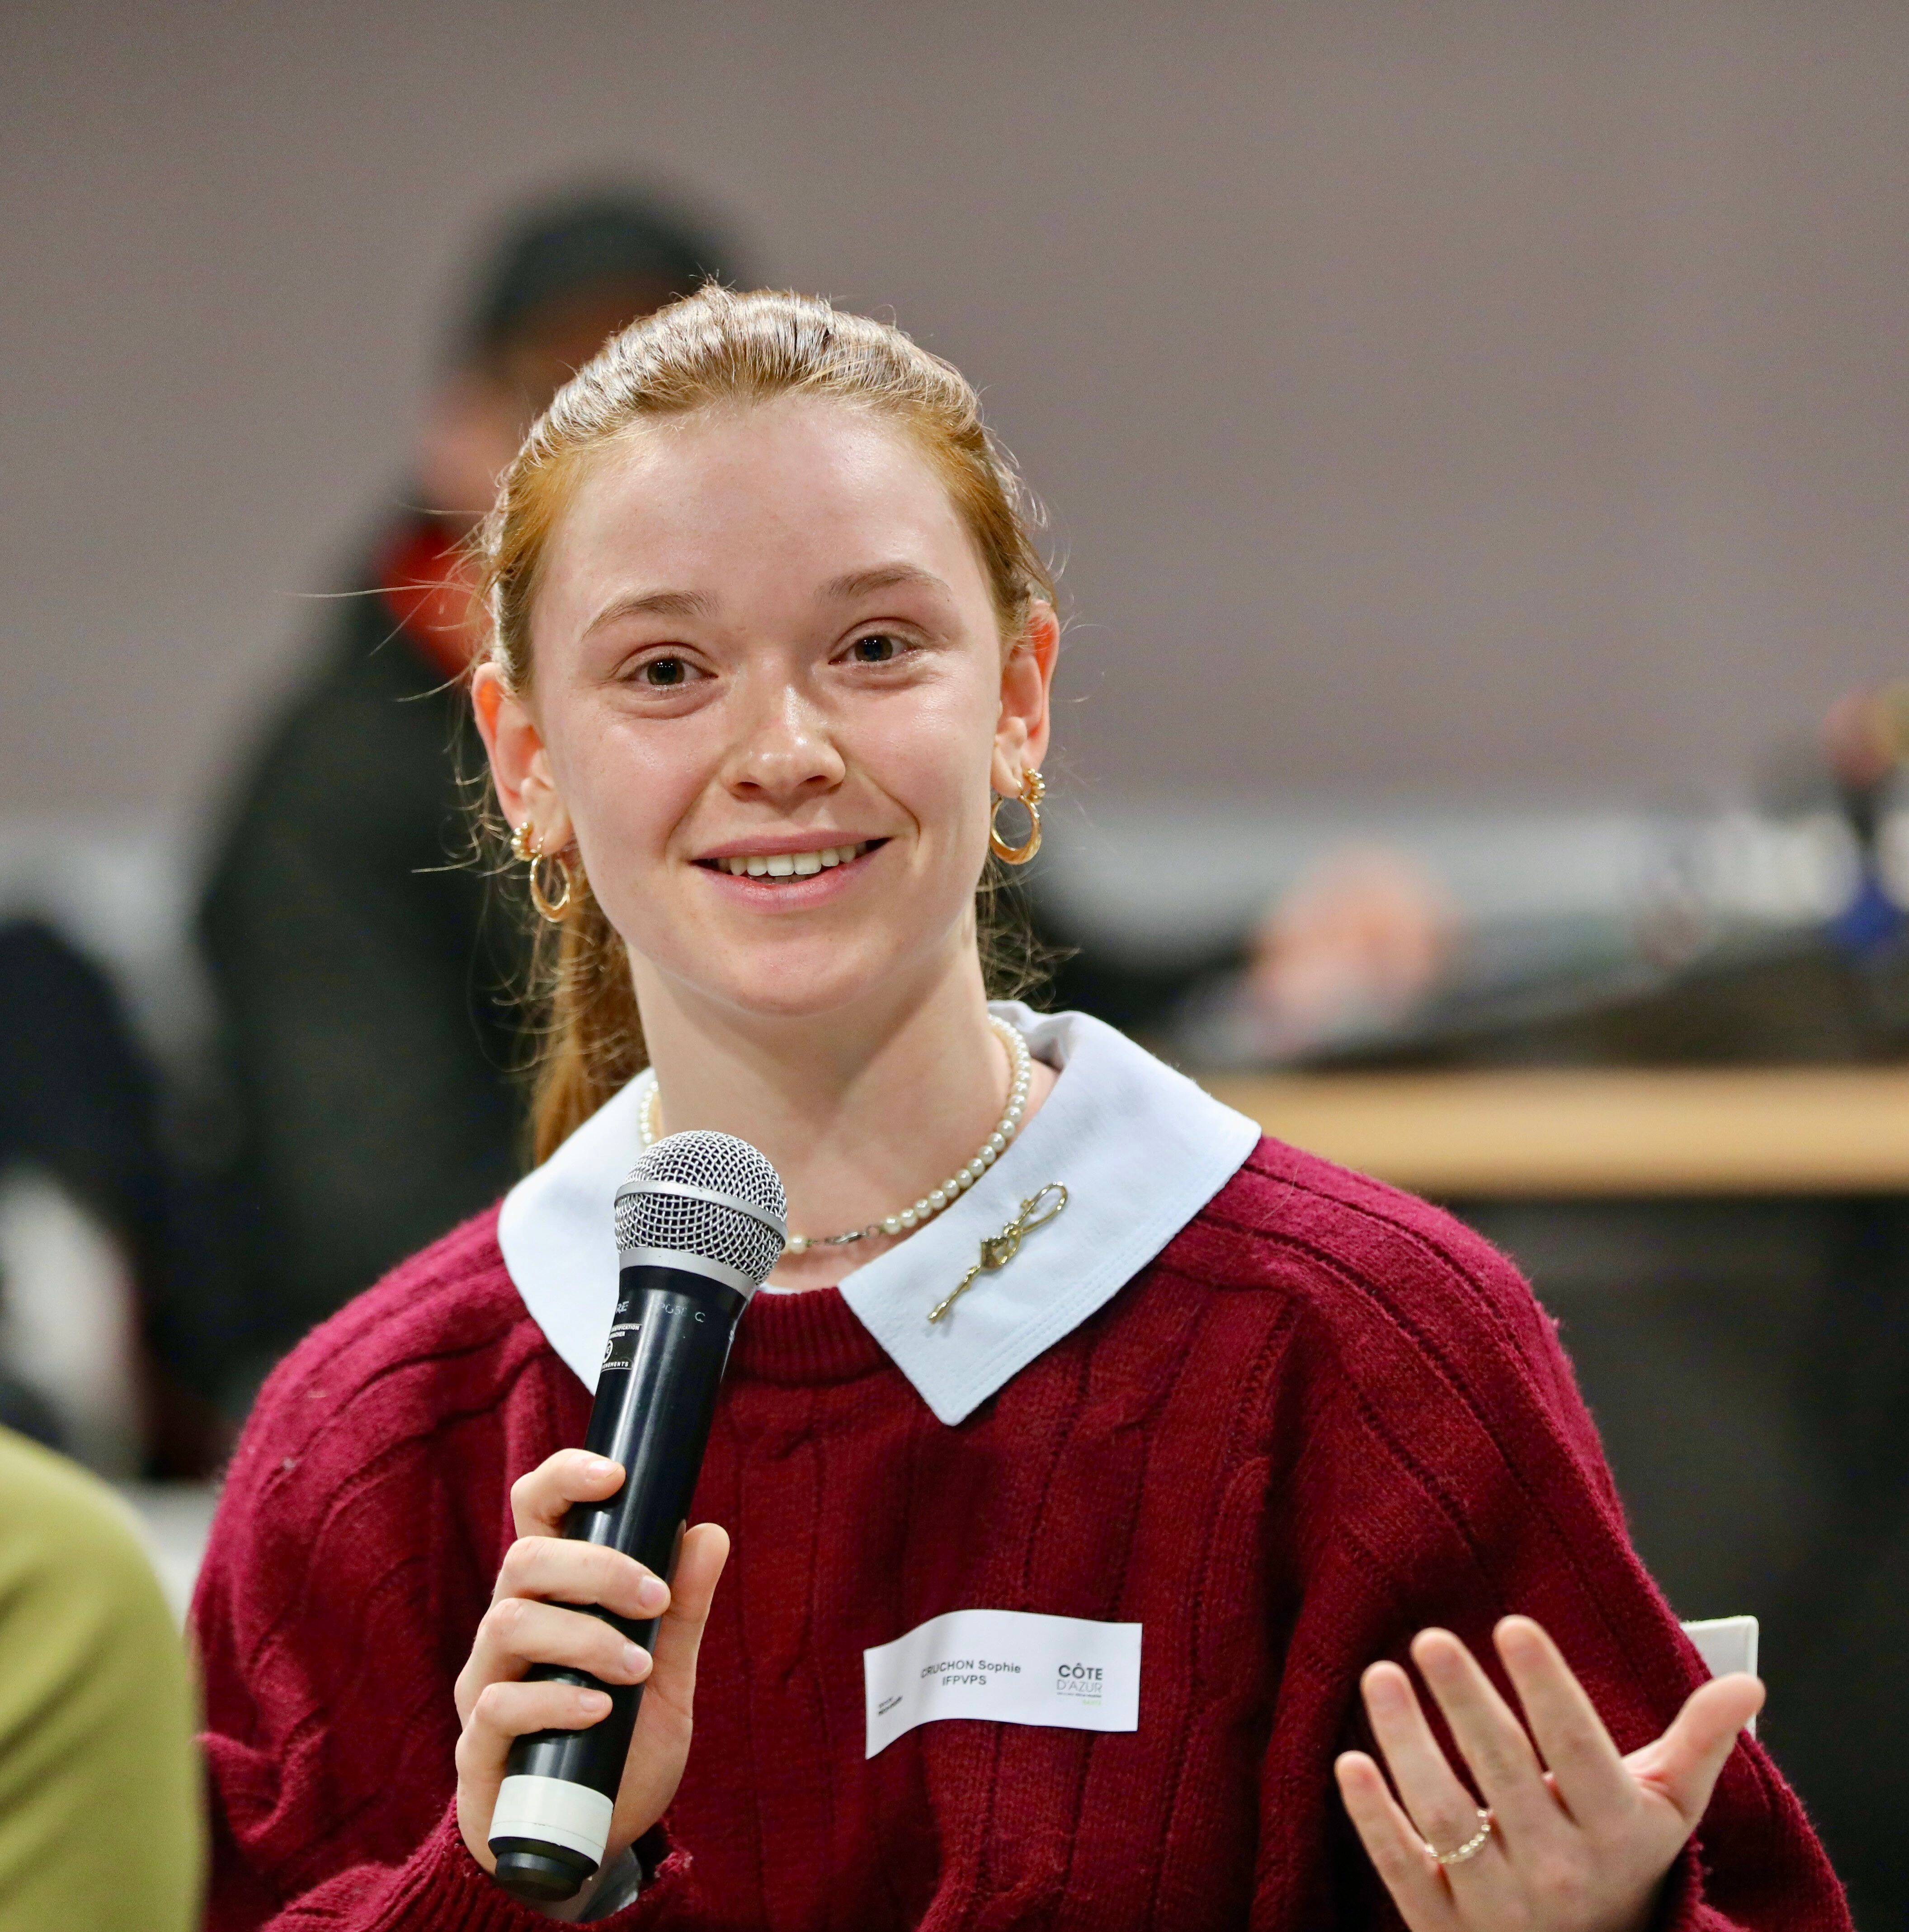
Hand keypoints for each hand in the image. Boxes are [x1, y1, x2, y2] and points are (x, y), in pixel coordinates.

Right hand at [453, 1448, 729, 1877]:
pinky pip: (498, 1705)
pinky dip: (556, 1700)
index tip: (616, 1475)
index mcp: (549, 1597)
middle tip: (654, 1596)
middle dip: (596, 1568)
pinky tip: (600, 1711)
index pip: (536, 1514)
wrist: (591, 1840)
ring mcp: (485, 1687)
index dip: (564, 1478)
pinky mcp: (476, 1749)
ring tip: (636, 1666)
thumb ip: (683, 1609)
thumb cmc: (621, 1746)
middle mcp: (507, 1631)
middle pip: (524, 1560)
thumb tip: (710, 1532)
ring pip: (508, 1622)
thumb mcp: (667, 1674)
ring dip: (583, 1635)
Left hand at [1335, 1616, 1763, 1931]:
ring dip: (1407, 1745)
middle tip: (1430, 1638)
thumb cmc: (1623, 1859)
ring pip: (1447, 1818)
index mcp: (1614, 1830)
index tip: (1514, 1626)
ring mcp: (1499, 1903)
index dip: (1547, 1687)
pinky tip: (1349, 1761)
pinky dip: (1373, 1818)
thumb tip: (1746, 1682)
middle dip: (1467, 1703)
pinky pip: (1404, 1868)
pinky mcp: (1443, 1924)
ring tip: (1380, 1675)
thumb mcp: (1668, 1809)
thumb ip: (1699, 1743)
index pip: (1577, 1749)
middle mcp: (1559, 1870)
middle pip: (1506, 1775)